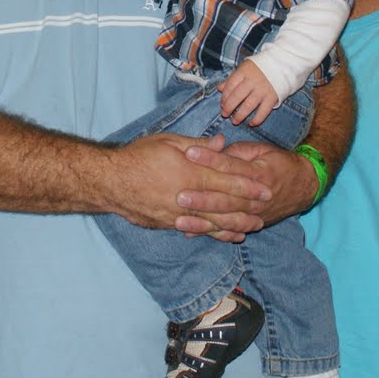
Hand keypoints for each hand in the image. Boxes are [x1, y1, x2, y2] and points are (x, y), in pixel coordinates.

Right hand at [107, 132, 271, 230]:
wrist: (110, 182)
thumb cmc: (138, 156)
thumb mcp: (168, 141)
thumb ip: (198, 146)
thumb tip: (222, 143)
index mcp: (190, 173)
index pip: (226, 180)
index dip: (248, 185)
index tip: (266, 187)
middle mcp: (188, 197)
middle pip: (225, 204)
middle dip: (248, 207)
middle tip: (268, 209)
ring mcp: (179, 214)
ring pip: (214, 222)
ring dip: (236, 225)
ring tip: (254, 227)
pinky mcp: (169, 224)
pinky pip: (198, 231)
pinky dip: (215, 234)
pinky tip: (227, 236)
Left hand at [172, 140, 316, 240]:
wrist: (305, 185)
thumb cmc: (279, 163)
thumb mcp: (262, 150)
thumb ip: (238, 152)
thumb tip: (214, 150)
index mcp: (258, 173)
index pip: (231, 165)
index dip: (210, 159)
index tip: (189, 153)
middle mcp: (256, 197)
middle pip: (226, 198)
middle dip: (202, 198)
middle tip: (179, 195)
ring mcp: (254, 214)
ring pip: (225, 219)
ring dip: (202, 221)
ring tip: (180, 220)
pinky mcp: (251, 224)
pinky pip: (228, 231)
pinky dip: (210, 234)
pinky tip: (190, 233)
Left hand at [217, 61, 278, 125]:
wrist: (280, 65)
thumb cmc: (258, 68)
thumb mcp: (243, 69)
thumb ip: (231, 79)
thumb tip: (219, 88)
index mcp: (244, 72)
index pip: (230, 85)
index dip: (224, 96)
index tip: (222, 104)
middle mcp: (253, 81)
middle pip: (237, 96)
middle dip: (229, 107)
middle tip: (224, 114)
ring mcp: (263, 89)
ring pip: (249, 105)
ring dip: (240, 115)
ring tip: (234, 121)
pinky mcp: (272, 97)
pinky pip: (263, 111)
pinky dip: (257, 119)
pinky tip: (251, 123)